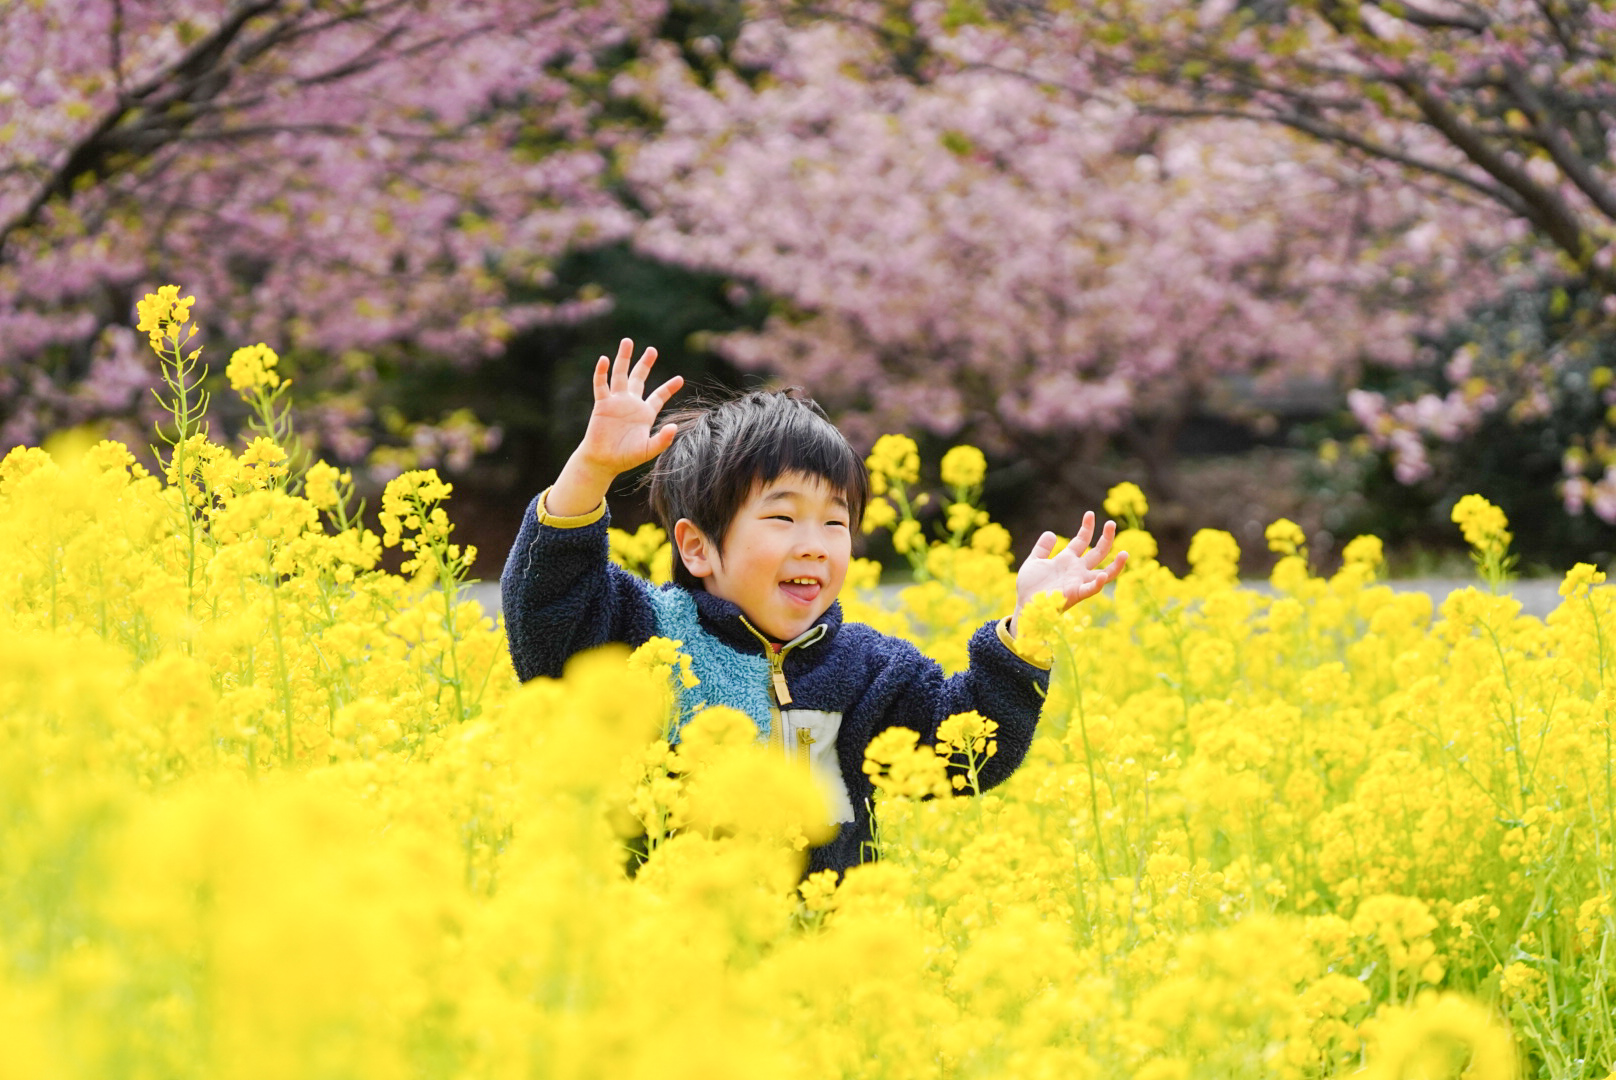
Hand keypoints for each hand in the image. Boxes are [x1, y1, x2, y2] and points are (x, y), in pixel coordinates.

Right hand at [546, 338, 682, 517]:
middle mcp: (631, 404)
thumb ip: (662, 440)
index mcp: (645, 413)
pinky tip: (604, 359)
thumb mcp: (648, 450)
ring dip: (623, 358)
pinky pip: (601, 385)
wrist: (603, 461)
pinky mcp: (602, 404)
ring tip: (627, 341)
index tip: (680, 378)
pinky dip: (601, 372)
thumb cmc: (626, 457)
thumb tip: (674, 427)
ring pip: (620, 375)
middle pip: (639, 378)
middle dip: (645, 363)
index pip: (659, 396)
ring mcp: (616, 402)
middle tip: (653, 349)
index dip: (669, 388)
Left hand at [1011, 511, 1126, 633]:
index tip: (1090, 514)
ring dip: (1116, 564)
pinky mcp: (1075, 594)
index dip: (1087, 527)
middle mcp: (1076, 570)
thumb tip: (1051, 533)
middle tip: (1111, 524)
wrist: (1024, 605)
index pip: (1082, 540)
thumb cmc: (1029, 586)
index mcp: (1067, 560)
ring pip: (1104, 573)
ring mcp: (1078, 582)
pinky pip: (1090, 590)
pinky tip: (1102, 576)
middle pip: (1098, 552)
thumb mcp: (1034, 561)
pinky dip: (1097, 584)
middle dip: (1106, 538)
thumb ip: (1042, 548)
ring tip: (1125, 553)